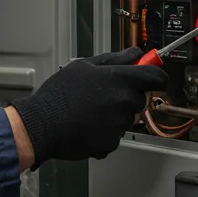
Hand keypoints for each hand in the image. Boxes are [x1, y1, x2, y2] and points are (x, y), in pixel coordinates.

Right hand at [9, 47, 164, 166]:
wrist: (40, 125)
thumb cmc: (58, 94)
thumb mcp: (83, 66)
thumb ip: (114, 59)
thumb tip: (135, 53)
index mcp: (120, 79)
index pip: (156, 77)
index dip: (157, 77)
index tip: (152, 77)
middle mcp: (124, 102)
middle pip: (141, 99)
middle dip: (128, 96)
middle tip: (104, 95)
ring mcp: (119, 125)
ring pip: (127, 118)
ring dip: (115, 114)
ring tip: (90, 111)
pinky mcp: (111, 143)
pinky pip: (115, 135)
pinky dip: (105, 132)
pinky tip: (87, 125)